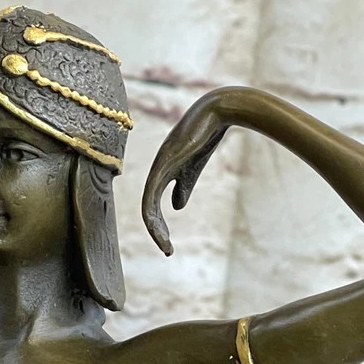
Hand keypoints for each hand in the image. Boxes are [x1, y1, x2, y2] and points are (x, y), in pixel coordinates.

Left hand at [142, 88, 235, 255]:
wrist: (215, 113)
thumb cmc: (205, 138)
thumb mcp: (192, 170)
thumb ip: (183, 187)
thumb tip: (175, 207)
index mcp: (162, 172)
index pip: (153, 204)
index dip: (159, 225)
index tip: (168, 243)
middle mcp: (156, 171)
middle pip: (149, 209)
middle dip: (157, 232)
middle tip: (167, 251)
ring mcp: (158, 169)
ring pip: (148, 208)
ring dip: (156, 230)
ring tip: (166, 247)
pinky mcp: (162, 167)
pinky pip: (151, 198)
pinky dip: (155, 219)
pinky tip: (160, 231)